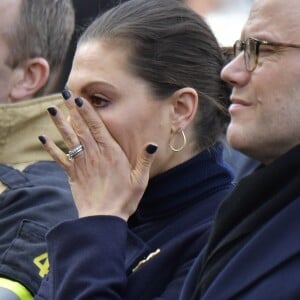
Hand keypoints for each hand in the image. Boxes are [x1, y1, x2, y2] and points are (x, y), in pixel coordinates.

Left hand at [39, 94, 156, 220]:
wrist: (103, 218)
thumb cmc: (124, 199)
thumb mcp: (140, 180)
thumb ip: (145, 160)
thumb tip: (153, 144)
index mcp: (111, 153)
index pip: (97, 127)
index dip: (88, 111)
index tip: (80, 98)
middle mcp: (94, 154)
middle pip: (81, 128)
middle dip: (73, 109)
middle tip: (65, 93)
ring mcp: (81, 163)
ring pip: (69, 139)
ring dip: (60, 123)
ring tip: (52, 109)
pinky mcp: (72, 174)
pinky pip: (59, 158)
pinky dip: (50, 148)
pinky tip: (42, 138)